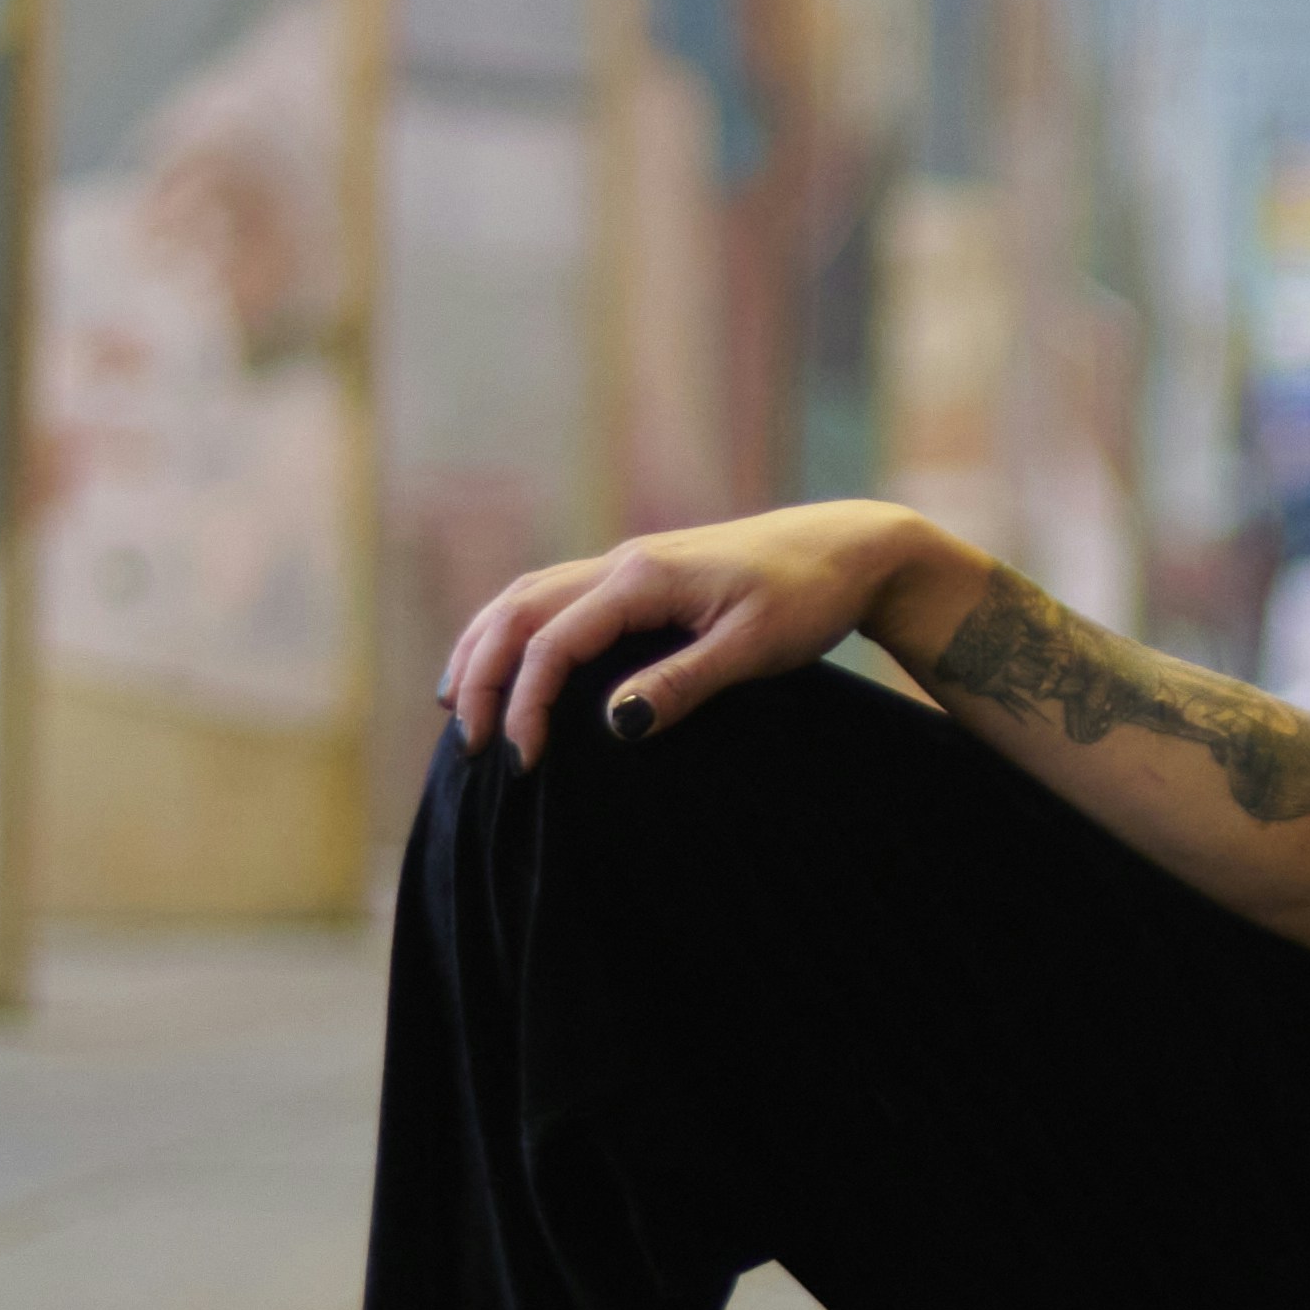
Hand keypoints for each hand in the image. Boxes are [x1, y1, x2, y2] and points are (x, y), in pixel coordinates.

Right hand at [436, 502, 933, 759]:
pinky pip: (556, 597)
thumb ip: (683, 684)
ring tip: (458, 704)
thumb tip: (613, 724)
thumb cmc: (811, 596)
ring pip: (528, 596)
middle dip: (480, 673)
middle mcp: (624, 561)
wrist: (852, 547)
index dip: (525, 703)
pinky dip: (518, 631)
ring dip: (485, 645)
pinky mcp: (641, 575)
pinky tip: (512, 665)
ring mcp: (629, 563)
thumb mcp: (754, 648)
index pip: (555, 641)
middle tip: (468, 742)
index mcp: (644, 577)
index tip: (522, 762)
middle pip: (519, 611)